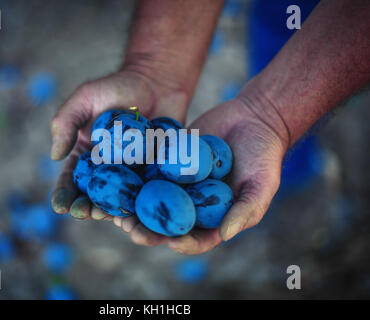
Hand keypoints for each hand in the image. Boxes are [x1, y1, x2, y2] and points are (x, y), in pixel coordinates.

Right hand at [50, 69, 187, 218]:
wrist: (157, 83)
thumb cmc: (117, 87)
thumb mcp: (85, 98)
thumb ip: (66, 122)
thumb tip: (54, 156)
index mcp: (85, 155)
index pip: (70, 180)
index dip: (63, 195)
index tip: (60, 206)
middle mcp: (107, 169)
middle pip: (94, 195)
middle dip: (86, 207)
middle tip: (84, 213)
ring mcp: (132, 173)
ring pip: (120, 199)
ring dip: (112, 211)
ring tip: (108, 216)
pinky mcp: (155, 172)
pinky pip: (148, 191)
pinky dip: (143, 203)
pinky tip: (139, 211)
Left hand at [113, 95, 288, 253]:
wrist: (253, 119)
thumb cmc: (262, 156)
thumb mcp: (261, 185)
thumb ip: (244, 210)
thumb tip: (224, 236)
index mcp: (213, 217)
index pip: (197, 239)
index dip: (184, 244)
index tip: (172, 242)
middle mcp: (191, 203)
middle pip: (166, 224)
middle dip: (147, 230)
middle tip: (131, 229)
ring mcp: (177, 183)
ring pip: (150, 200)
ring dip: (132, 207)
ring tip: (115, 209)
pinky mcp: (167, 161)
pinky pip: (148, 170)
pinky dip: (132, 176)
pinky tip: (117, 178)